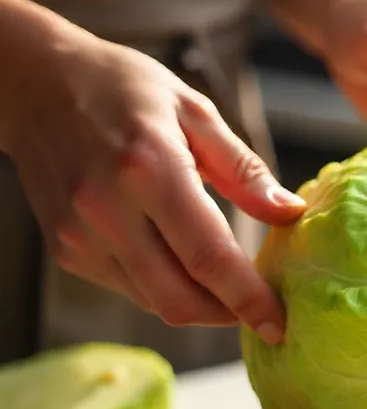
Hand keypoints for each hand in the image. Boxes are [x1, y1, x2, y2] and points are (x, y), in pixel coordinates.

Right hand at [2, 15, 303, 339]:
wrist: (34, 84)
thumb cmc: (122, 89)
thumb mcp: (195, 112)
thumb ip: (244, 170)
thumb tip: (289, 214)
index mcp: (149, 169)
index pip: (209, 257)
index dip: (249, 300)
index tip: (280, 324)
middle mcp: (108, 210)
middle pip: (179, 298)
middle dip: (226, 315)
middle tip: (259, 310)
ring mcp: (81, 235)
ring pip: (153, 301)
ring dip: (197, 304)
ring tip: (226, 285)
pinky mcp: (67, 249)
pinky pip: (128, 288)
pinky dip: (162, 286)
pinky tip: (179, 261)